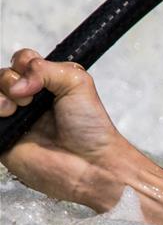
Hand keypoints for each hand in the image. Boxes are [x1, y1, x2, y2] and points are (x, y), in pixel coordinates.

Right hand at [0, 48, 134, 211]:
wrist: (89, 163)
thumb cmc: (90, 126)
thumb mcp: (77, 83)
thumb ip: (47, 69)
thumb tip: (17, 82)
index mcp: (48, 83)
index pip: (21, 61)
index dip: (22, 64)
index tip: (35, 80)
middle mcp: (29, 99)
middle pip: (2, 76)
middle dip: (9, 80)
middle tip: (28, 99)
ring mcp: (14, 118)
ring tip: (15, 110)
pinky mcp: (3, 138)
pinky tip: (6, 116)